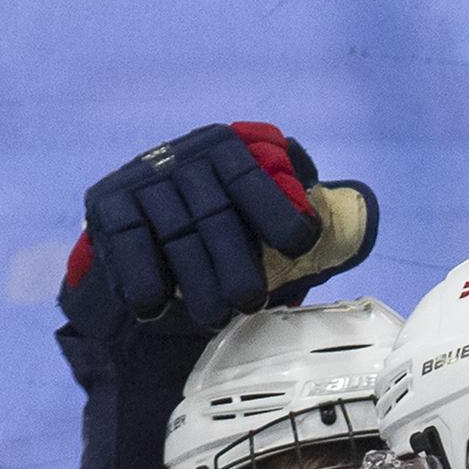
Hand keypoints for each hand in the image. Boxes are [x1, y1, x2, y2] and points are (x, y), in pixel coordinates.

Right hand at [59, 121, 375, 334]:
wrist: (139, 219)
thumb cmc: (215, 224)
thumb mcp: (256, 209)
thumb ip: (298, 214)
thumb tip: (361, 217)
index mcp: (228, 150)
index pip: (256, 180)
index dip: (280, 213)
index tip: (301, 244)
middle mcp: (186, 158)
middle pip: (216, 216)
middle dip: (236, 265)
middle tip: (249, 302)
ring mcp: (144, 180)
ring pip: (176, 237)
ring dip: (196, 285)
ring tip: (213, 318)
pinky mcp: (108, 206)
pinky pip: (129, 247)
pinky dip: (143, 281)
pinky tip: (154, 308)